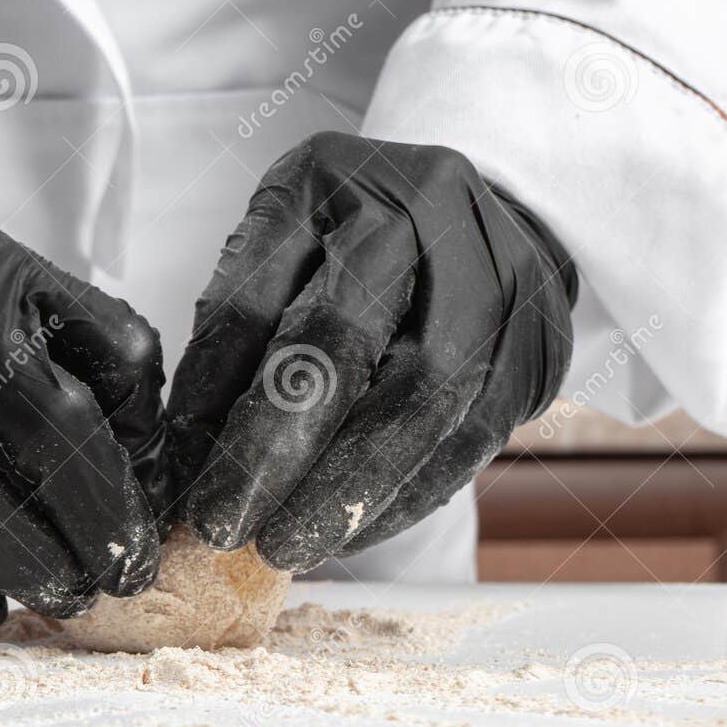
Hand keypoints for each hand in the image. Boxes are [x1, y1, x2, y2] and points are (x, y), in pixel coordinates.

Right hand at [0, 225, 168, 629]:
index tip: (144, 523)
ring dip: (25, 564)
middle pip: (35, 440)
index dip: (131, 465)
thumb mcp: (10, 287)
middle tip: (121, 579)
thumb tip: (151, 461)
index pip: (96, 378)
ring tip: (64, 597)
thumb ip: (92, 348)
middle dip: (93, 525)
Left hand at [168, 132, 576, 570]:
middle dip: (284, 453)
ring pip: (426, 400)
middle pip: (353, 342)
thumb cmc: (351, 241)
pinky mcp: (539, 345)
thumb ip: (231, 335)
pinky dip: (405, 497)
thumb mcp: (273, 253)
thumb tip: (187, 454)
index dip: (221, 401)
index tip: (190, 481)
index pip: (266, 299)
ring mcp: (499, 274)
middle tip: (232, 528)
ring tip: (290, 546)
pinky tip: (352, 533)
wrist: (485, 214)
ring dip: (349, 492)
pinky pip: (471, 440)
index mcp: (335, 179)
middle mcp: (429, 210)